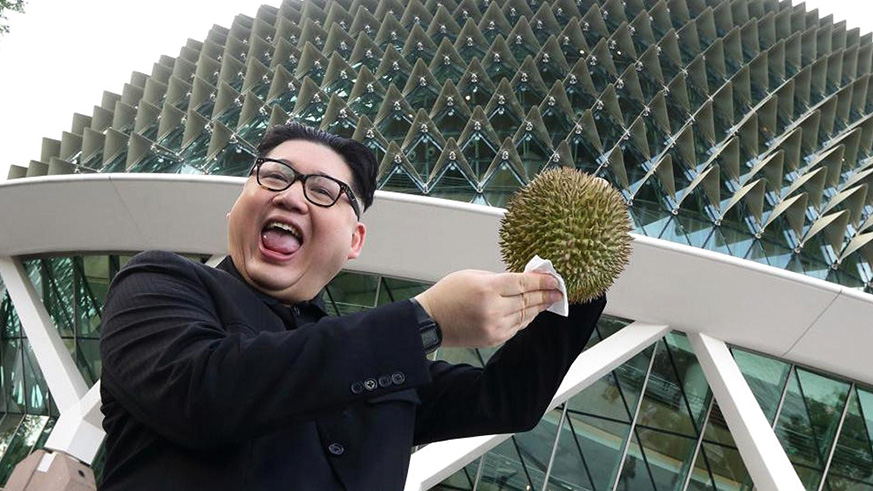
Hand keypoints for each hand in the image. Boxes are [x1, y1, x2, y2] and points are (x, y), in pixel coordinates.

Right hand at [414, 270, 562, 347]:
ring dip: (539, 307)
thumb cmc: (447, 295)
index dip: (541, 280)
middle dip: (546, 294)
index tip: (553, 278)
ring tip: (550, 300)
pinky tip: (532, 312)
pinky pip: (517, 327)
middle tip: (559, 290)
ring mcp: (494, 326)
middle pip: (528, 299)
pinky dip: (526, 318)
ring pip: (525, 315)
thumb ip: (498, 278)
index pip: (523, 283)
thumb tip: (521, 280)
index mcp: (487, 288)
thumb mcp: (471, 275)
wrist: (430, 321)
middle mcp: (493, 308)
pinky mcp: (493, 338)